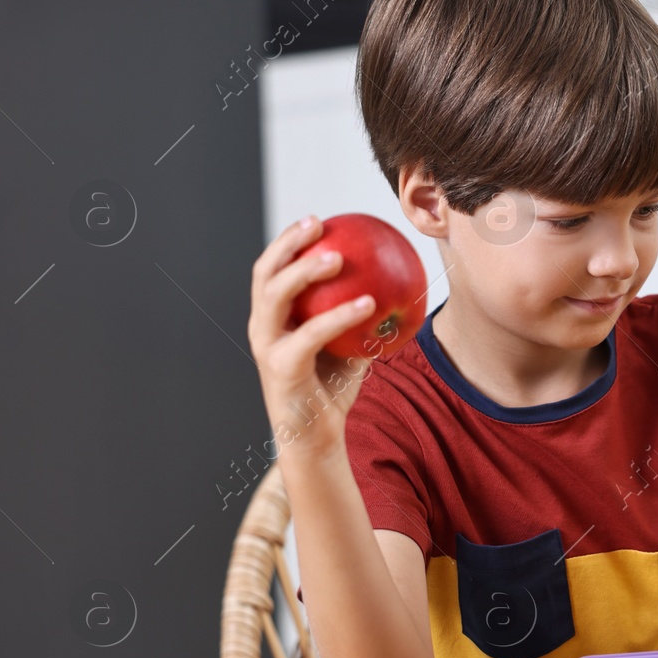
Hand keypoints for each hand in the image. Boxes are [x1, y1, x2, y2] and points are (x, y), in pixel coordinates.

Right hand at [248, 215, 380, 458]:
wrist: (318, 436)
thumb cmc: (333, 388)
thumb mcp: (350, 344)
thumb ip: (359, 316)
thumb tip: (394, 286)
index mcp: (274, 318)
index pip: (272, 270)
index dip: (289, 242)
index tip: (317, 221)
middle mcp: (263, 328)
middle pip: (265, 273)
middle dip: (288, 243)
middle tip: (320, 225)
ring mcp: (267, 347)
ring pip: (276, 296)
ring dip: (305, 272)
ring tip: (338, 256)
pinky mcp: (280, 368)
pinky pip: (311, 334)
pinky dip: (339, 315)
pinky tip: (369, 302)